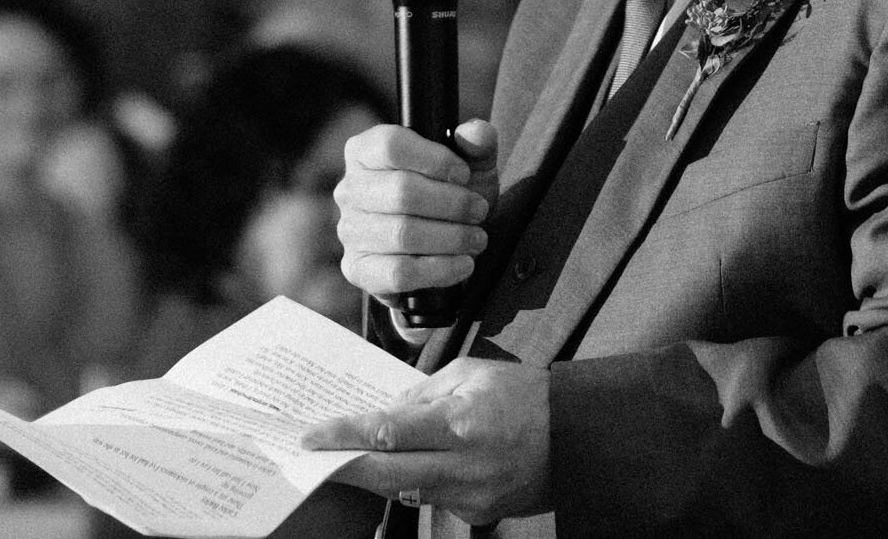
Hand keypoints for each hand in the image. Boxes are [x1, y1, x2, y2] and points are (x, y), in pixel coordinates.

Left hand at [299, 357, 549, 525]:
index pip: (388, 432)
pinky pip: (432, 498)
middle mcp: (463, 466)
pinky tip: (419, 464)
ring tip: (353, 458)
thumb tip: (384, 412)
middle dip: (344, 467)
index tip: (312, 436)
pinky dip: (418, 480)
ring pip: (405, 491)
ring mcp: (470, 496)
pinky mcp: (477, 514)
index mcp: (461, 423)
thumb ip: (423, 393)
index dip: (345, 436)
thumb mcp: (471, 373)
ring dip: (376, 475)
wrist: (575, 437)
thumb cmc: (525, 395)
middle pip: (385, 475)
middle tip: (314, 458)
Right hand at [334, 120, 497, 308]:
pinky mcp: (358, 269)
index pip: (391, 146)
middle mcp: (350, 189)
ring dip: (451, 238)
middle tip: (479, 211)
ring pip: (403, 233)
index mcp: (365, 151)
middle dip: (452, 203)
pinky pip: (399, 272)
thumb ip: (477, 142)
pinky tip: (462, 264)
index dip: (434, 159)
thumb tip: (475, 131)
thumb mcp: (471, 163)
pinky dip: (440, 269)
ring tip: (476, 238)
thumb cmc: (451, 194)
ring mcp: (349, 231)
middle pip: (401, 191)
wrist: (443, 244)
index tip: (464, 174)